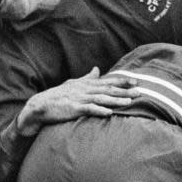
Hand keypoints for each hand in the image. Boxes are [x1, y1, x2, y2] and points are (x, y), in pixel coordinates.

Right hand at [16, 68, 139, 136]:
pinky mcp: (74, 109)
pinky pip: (88, 109)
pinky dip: (99, 110)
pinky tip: (109, 113)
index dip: (122, 81)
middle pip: (108, 89)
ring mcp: (80, 99)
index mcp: (86, 84)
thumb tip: (97, 69)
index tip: (136, 81)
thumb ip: (87, 78)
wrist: (41, 105)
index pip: (107, 81)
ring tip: (129, 102)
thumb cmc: (58, 96)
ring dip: (116, 100)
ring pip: (101, 99)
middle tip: (140, 91)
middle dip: (124, 90)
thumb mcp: (73, 84)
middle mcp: (85, 90)